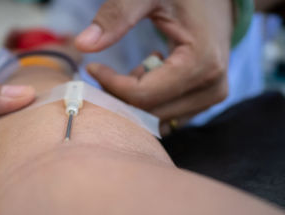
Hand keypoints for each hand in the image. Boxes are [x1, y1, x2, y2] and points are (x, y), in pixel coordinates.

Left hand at [75, 0, 232, 133]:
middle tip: (103, 71)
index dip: (111, 85)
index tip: (93, 67)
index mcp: (202, 62)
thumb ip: (116, 16)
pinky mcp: (206, 100)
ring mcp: (211, 97)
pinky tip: (145, 75)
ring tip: (130, 69)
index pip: (143, 96)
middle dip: (119, 96)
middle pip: (149, 112)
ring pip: (157, 118)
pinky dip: (147, 102)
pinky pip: (167, 114)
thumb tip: (82, 45)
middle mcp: (212, 87)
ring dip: (133, 99)